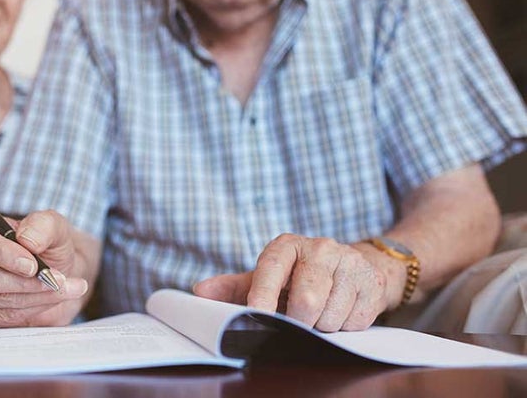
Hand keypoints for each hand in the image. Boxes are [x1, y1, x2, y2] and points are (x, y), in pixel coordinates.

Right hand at [0, 210, 91, 327]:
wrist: (56, 270)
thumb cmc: (47, 244)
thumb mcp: (53, 226)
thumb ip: (43, 225)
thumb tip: (27, 240)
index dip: (1, 253)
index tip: (32, 264)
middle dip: (22, 281)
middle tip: (55, 279)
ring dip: (35, 295)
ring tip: (63, 286)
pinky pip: (3, 317)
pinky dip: (33, 308)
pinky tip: (52, 297)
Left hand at [193, 234, 388, 331]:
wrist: (352, 265)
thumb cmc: (299, 276)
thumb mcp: (267, 277)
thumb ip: (233, 287)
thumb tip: (199, 292)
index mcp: (286, 245)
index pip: (271, 269)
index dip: (263, 295)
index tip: (256, 315)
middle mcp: (320, 248)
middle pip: (307, 300)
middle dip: (298, 321)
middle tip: (296, 320)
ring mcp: (349, 263)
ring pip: (330, 316)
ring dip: (322, 326)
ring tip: (319, 312)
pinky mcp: (373, 282)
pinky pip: (355, 322)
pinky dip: (345, 326)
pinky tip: (341, 310)